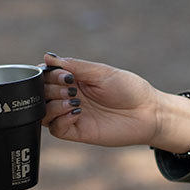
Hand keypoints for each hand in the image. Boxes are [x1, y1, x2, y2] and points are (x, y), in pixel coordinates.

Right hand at [41, 52, 189, 152]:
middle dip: (51, 89)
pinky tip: (76, 113)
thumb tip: (47, 57)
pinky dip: (60, 120)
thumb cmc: (128, 88)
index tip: (64, 75)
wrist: (147, 112)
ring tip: (73, 100)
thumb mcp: (100, 72)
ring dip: (53, 105)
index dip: (47, 76)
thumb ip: (73, 66)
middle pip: (42, 95)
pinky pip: (56, 129)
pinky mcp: (77, 132)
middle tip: (71, 88)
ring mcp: (72, 116)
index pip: (46, 78)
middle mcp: (69, 98)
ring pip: (44, 113)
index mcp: (73, 80)